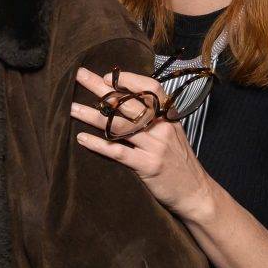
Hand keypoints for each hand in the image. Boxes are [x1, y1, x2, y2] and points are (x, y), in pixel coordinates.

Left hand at [71, 67, 217, 221]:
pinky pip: (118, 152)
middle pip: (128, 103)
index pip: (151, 88)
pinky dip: (98, 144)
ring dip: (92, 115)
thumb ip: (154, 118)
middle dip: (101, 88)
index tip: (107, 76)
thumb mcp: (172, 134)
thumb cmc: (179, 161)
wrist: (196, 192)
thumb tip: (124, 100)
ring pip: (119, 126)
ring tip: (71, 108)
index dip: (129, 80)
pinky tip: (81, 138)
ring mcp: (155, 147)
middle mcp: (162, 128)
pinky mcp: (148, 166)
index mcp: (169, 117)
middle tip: (80, 76)